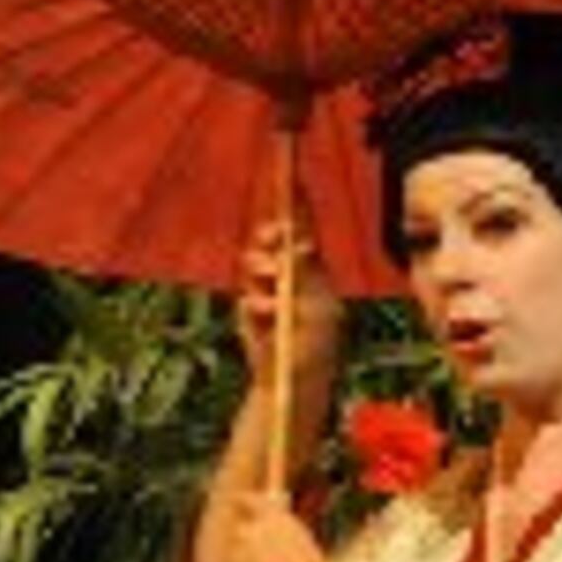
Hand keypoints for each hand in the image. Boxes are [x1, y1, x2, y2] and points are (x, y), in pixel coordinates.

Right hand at [232, 213, 343, 394]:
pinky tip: (267, 318)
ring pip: (255, 263)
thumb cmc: (315, 345)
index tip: (292, 181)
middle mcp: (290, 276)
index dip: (297, 207)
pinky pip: (245, 295)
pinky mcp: (249, 308)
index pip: (305, 233)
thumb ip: (305, 276)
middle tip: (273, 239)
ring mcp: (267, 290)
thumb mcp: (316, 309)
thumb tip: (300, 244)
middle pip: (275, 241)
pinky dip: (255, 304)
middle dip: (271, 235)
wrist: (292, 380)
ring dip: (262, 270)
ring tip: (273, 292)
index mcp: (315, 272)